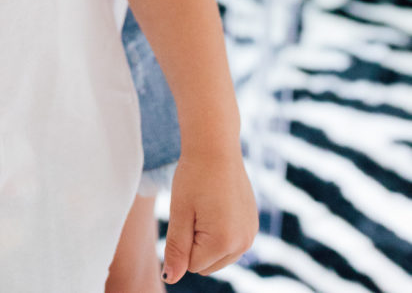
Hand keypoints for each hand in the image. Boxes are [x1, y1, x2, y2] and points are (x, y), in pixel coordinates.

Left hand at [161, 149, 257, 282]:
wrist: (216, 145)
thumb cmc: (193, 175)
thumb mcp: (179, 211)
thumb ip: (176, 249)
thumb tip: (171, 278)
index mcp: (223, 242)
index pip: (192, 265)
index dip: (182, 241)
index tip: (186, 213)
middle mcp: (243, 244)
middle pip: (206, 265)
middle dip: (195, 244)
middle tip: (195, 210)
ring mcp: (250, 235)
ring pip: (218, 257)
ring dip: (207, 239)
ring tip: (206, 207)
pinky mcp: (252, 226)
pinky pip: (230, 244)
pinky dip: (219, 232)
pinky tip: (217, 205)